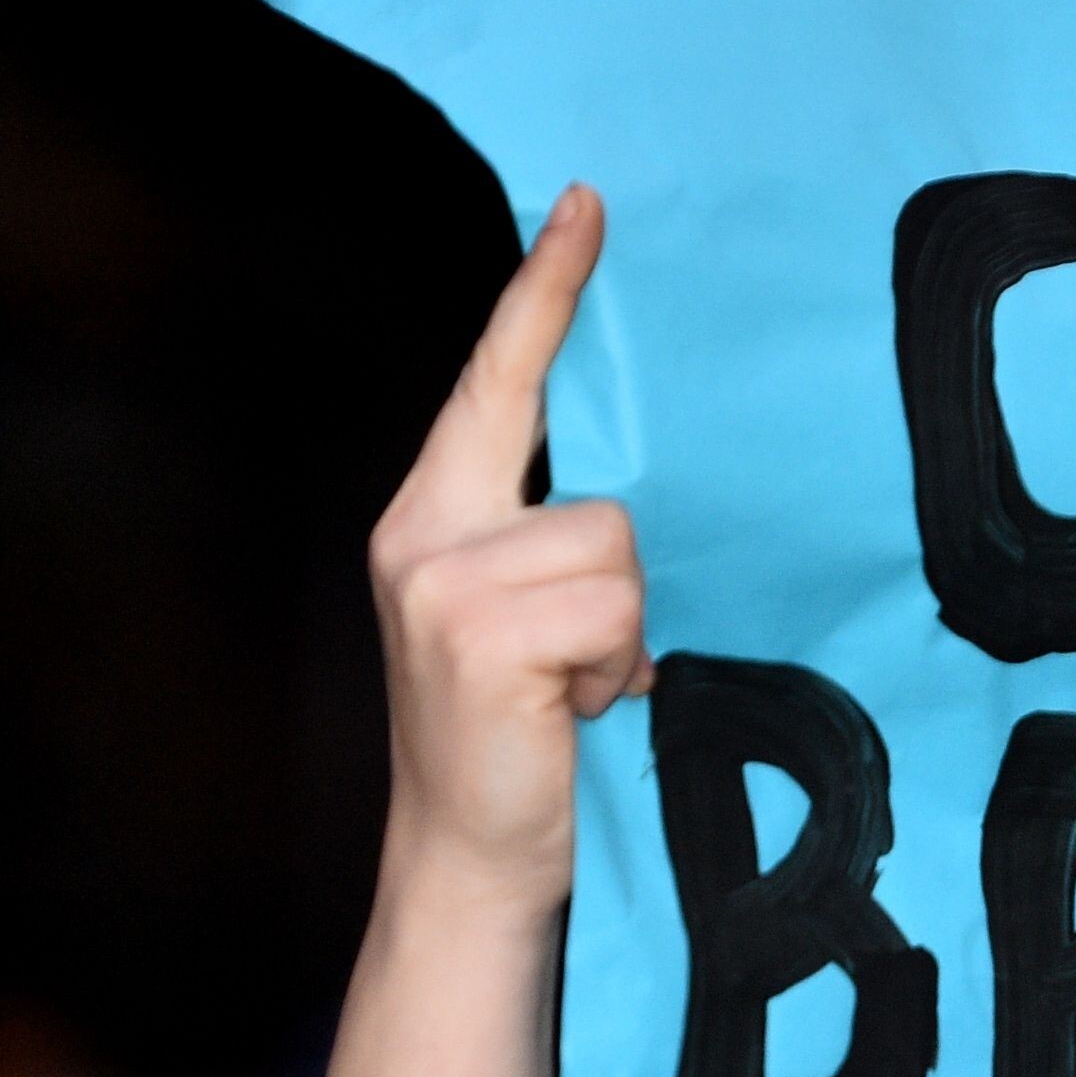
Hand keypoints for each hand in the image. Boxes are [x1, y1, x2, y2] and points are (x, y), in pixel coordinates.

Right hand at [295, 188, 644, 1076]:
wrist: (480, 876)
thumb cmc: (534, 752)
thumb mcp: (543, 629)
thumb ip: (566, 546)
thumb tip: (653, 509)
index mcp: (437, 513)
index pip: (497, 376)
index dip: (545, 290)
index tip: (589, 200)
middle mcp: (422, 530)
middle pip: (598, 487)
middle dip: (622, 578)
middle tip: (596, 672)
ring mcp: (439, 579)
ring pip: (613, 545)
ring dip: (628, 632)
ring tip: (589, 699)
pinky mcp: (471, 630)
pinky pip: (608, 603)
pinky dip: (618, 665)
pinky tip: (582, 715)